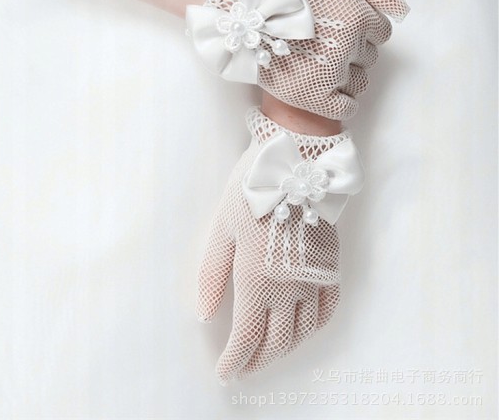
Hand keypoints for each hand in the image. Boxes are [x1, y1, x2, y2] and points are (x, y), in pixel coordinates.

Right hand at [188, 0, 408, 119]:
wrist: (234, 5)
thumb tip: (402, 12)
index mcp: (356, 15)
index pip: (381, 30)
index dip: (361, 27)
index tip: (337, 25)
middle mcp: (348, 46)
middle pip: (370, 56)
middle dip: (353, 50)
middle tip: (321, 43)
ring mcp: (329, 74)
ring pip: (361, 82)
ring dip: (346, 75)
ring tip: (317, 64)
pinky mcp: (311, 97)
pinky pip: (346, 108)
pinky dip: (343, 103)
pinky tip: (326, 91)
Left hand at [196, 108, 361, 382]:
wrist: (293, 161)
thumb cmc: (251, 191)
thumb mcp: (221, 229)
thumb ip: (213, 274)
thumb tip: (204, 312)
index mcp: (257, 278)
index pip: (247, 337)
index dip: (235, 361)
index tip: (225, 373)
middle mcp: (289, 286)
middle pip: (276, 342)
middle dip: (258, 362)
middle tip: (244, 368)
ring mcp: (314, 277)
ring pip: (303, 331)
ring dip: (285, 350)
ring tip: (269, 354)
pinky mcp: (330, 264)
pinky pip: (329, 307)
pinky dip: (316, 326)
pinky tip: (306, 329)